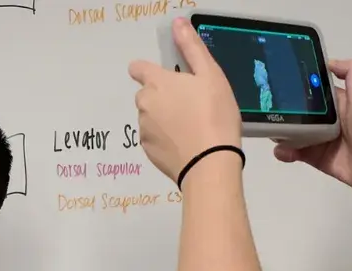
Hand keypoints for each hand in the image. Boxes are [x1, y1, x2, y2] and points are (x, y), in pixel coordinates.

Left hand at [128, 17, 240, 183]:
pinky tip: (186, 144)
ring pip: (150, 117)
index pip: (138, 68)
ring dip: (164, 118)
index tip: (170, 79)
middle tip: (191, 106)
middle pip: (147, 94)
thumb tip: (178, 25)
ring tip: (191, 127)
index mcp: (156, 82)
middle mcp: (144, 104)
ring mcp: (143, 129)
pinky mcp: (147, 151)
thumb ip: (191, 48)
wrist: (210, 164)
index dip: (150, 71)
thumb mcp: (211, 76)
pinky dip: (166, 139)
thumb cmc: (214, 115)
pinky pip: (154, 138)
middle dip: (163, 97)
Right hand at [274, 59, 351, 198]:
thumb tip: (329, 62)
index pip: (315, 89)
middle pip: (301, 111)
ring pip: (295, 132)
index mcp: (340, 101)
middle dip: (284, 110)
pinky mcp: (317, 157)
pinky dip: (285, 152)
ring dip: (281, 131)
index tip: (280, 81)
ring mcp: (322, 139)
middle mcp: (330, 119)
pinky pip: (296, 152)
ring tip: (271, 131)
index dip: (299, 85)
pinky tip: (281, 151)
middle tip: (267, 109)